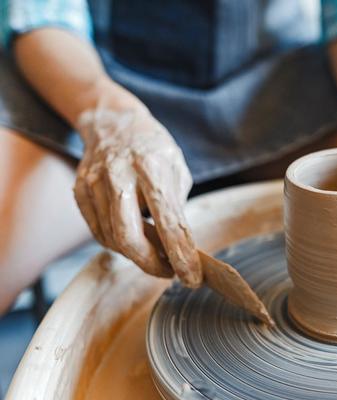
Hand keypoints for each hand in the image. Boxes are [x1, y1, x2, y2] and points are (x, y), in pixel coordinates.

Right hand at [73, 108, 201, 286]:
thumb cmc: (153, 148)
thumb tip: (182, 248)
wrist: (113, 122)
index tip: (193, 277)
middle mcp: (119, 175)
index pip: (168, 221)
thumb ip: (177, 206)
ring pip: (111, 238)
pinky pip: (98, 232)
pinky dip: (118, 244)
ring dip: (137, 256)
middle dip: (151, 264)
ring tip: (157, 253)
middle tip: (170, 271)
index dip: (181, 254)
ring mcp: (94, 183)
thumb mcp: (177, 169)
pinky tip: (134, 240)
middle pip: (128, 237)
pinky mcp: (80, 191)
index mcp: (151, 166)